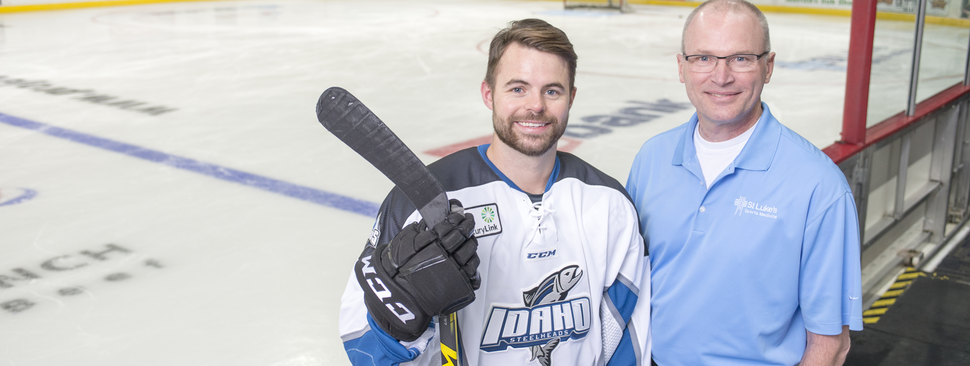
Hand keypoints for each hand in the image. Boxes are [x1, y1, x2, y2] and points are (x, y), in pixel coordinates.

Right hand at [355, 200, 479, 340]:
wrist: (397, 296)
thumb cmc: (397, 269)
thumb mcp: (404, 240)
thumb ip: (420, 229)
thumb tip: (432, 220)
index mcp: (434, 243)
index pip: (452, 224)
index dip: (457, 216)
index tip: (460, 212)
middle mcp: (447, 257)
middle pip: (464, 237)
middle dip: (468, 226)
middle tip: (468, 220)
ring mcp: (455, 273)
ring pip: (471, 254)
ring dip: (472, 244)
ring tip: (470, 240)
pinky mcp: (459, 288)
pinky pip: (473, 274)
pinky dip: (473, 266)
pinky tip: (470, 260)